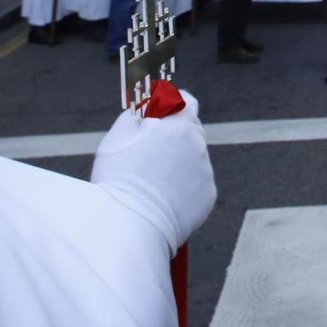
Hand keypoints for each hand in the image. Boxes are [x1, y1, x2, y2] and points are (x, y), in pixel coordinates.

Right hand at [90, 87, 214, 252]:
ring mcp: (206, 171)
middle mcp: (199, 144)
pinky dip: (183, 188)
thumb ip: (140, 113)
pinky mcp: (207, 196)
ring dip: (179, 163)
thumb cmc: (118, 177)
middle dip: (175, 136)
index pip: (186, 101)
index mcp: (179, 124)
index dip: (173, 106)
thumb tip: (151, 106)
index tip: (163, 112)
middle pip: (192, 131)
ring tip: (151, 181)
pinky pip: (197, 185)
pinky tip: (161, 198)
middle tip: (152, 151)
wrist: (130, 225)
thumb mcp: (120, 135)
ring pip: (194, 159)